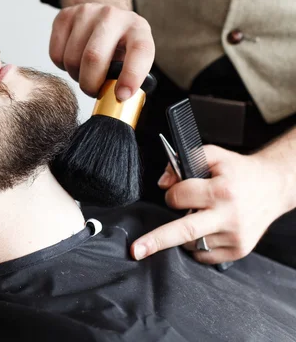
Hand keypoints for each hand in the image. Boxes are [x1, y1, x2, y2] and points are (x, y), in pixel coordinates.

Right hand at [49, 2, 154, 99]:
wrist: (103, 18)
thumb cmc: (119, 46)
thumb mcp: (132, 59)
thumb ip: (128, 78)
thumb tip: (118, 101)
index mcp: (138, 28)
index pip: (140, 51)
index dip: (131, 76)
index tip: (121, 96)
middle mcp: (113, 16)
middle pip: (93, 57)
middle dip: (90, 84)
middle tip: (93, 91)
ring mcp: (86, 12)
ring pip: (71, 58)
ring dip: (75, 76)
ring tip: (84, 72)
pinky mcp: (64, 16)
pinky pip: (56, 55)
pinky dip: (62, 67)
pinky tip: (73, 60)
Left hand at [131, 145, 290, 264]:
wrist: (274, 186)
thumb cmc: (239, 171)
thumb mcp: (212, 155)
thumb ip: (183, 162)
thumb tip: (163, 183)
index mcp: (221, 191)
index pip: (179, 197)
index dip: (173, 193)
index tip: (177, 191)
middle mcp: (229, 216)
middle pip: (184, 231)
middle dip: (156, 241)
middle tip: (136, 250)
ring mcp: (235, 237)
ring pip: (191, 242)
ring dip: (185, 233)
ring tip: (200, 216)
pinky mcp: (238, 250)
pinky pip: (204, 255)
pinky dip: (198, 245)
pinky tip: (208, 229)